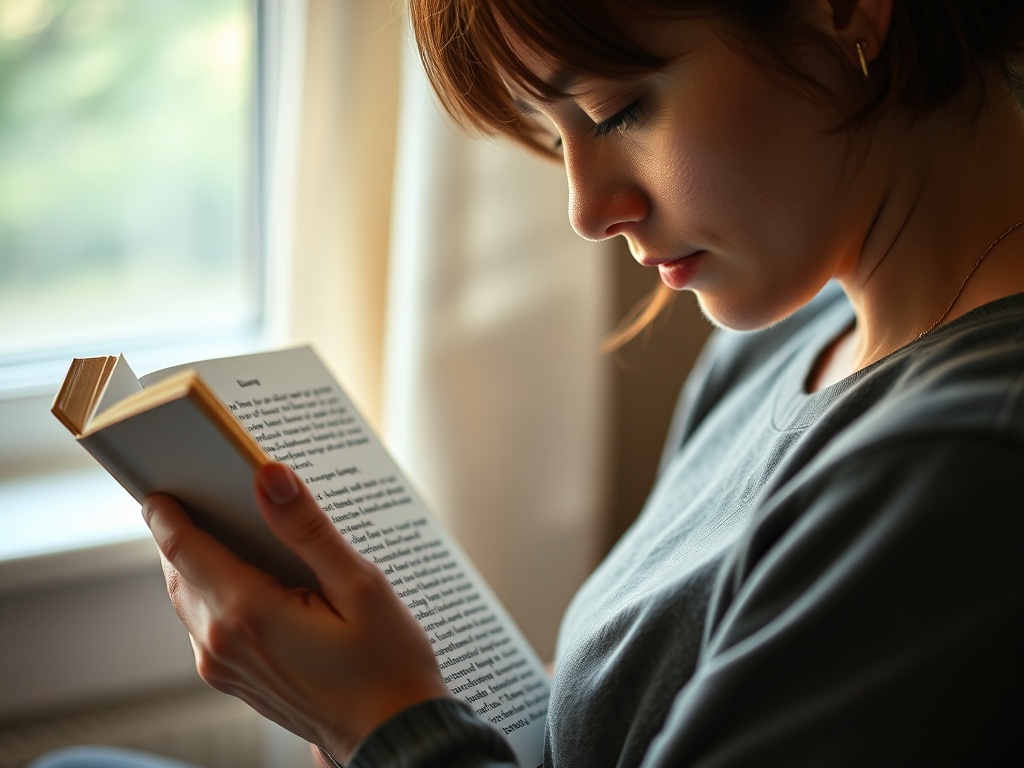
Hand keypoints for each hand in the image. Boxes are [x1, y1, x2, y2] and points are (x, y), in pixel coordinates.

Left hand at [143, 462, 448, 762]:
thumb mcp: (359, 584)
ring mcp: (223, 667)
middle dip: (182, 530)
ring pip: (189, 598)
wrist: (393, 732)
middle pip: (180, 571)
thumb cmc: (387, 662)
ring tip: (226, 525)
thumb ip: (307, 527)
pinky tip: (248, 574)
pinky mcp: (234, 679)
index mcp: (248, 613)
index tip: (161, 481)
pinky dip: (213, 591)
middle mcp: (222, 644)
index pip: (183, 547)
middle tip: (200, 490)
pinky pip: (205, 623)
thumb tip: (269, 476)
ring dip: (197, 561)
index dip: (166, 511)